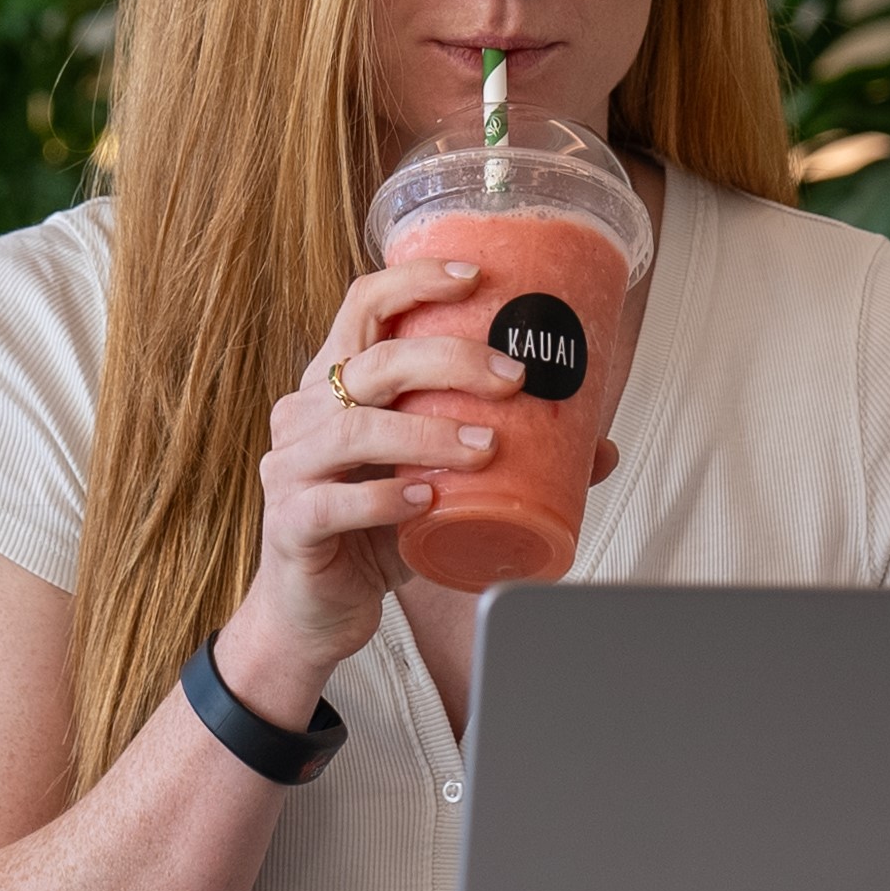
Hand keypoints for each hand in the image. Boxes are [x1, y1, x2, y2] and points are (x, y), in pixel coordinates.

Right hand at [221, 258, 526, 725]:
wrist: (316, 612)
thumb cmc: (373, 534)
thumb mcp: (441, 486)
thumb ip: (505, 460)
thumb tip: (599, 448)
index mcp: (335, 384)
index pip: (364, 306)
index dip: (416, 281)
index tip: (476, 278)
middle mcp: (303, 413)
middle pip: (373, 360)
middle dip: (450, 360)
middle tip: (513, 378)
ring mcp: (290, 467)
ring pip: (355, 428)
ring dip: (429, 433)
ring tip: (486, 447)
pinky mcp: (290, 523)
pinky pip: (334, 502)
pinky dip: (384, 499)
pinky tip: (425, 502)